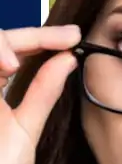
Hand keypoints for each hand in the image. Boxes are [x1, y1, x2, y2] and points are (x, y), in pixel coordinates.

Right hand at [0, 25, 80, 163]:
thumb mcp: (25, 128)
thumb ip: (42, 92)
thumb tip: (68, 58)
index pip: (9, 49)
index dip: (39, 36)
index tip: (73, 36)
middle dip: (23, 35)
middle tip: (61, 39)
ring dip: (1, 43)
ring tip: (17, 59)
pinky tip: (7, 66)